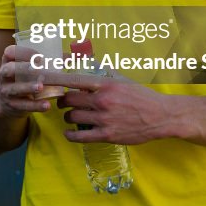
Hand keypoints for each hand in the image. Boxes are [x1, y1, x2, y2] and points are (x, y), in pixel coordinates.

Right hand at [0, 44, 55, 118]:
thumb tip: (70, 57)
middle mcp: (4, 75)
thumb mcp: (27, 69)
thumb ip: (46, 62)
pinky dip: (35, 105)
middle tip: (38, 68)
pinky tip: (46, 105)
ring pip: (15, 89)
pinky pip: (23, 105)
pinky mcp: (12, 105)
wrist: (5, 102)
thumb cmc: (22, 79)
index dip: (23, 52)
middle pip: (8, 69)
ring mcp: (6, 91)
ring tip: (40, 87)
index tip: (39, 56)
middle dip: (23, 68)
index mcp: (8, 61)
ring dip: (28, 87)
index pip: (11, 52)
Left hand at [47, 72, 173, 144]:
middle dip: (63, 101)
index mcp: (106, 84)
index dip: (56, 79)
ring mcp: (104, 119)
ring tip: (70, 116)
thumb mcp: (122, 82)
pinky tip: (68, 133)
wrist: (161, 116)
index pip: (74, 80)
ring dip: (67, 116)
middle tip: (63, 102)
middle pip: (70, 100)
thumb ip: (103, 78)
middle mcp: (103, 101)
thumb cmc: (142, 97)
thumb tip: (86, 69)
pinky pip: (80, 136)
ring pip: (73, 117)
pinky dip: (70, 135)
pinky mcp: (107, 135)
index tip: (44, 78)